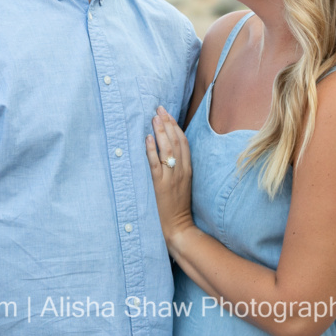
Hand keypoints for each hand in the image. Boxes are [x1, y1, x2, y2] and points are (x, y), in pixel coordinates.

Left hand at [145, 106, 195, 253]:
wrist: (180, 226)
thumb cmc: (179, 205)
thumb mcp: (183, 183)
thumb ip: (179, 167)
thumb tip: (169, 151)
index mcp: (188, 169)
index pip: (183, 142)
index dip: (175, 126)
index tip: (167, 113)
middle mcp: (181, 170)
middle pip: (176, 141)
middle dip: (168, 123)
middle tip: (159, 109)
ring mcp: (172, 177)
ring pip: (167, 149)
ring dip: (160, 132)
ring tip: (154, 118)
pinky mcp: (161, 185)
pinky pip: (156, 164)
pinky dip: (152, 150)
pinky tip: (148, 138)